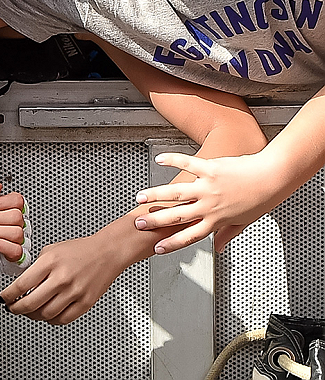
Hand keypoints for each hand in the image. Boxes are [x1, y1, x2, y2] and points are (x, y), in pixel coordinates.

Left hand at [0, 232, 121, 324]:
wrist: (106, 252)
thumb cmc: (79, 250)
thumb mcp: (52, 250)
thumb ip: (36, 266)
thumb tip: (21, 284)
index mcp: (50, 261)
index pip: (22, 284)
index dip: (8, 295)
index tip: (3, 298)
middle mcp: (61, 278)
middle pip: (31, 304)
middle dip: (16, 308)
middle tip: (12, 307)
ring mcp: (74, 292)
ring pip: (45, 315)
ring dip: (33, 315)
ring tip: (29, 310)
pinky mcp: (85, 304)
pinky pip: (62, 320)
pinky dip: (50, 320)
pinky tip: (47, 313)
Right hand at [135, 150, 273, 252]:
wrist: (271, 178)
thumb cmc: (260, 199)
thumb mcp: (243, 222)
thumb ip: (227, 234)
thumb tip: (220, 248)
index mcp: (216, 220)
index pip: (189, 237)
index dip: (172, 244)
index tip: (157, 249)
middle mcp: (209, 206)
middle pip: (177, 216)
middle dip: (155, 221)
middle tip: (139, 223)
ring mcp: (208, 187)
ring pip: (176, 192)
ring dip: (156, 194)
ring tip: (141, 196)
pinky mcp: (210, 168)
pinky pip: (187, 163)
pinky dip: (172, 160)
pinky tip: (159, 160)